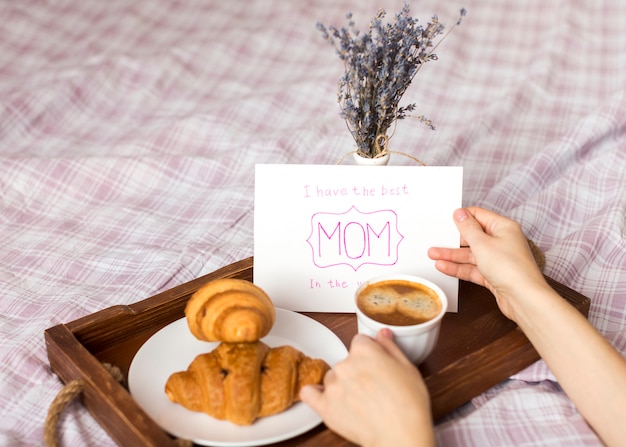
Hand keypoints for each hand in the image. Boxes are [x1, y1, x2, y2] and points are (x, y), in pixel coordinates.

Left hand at [300, 329, 434, 446]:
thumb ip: (390, 347)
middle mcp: (345, 364)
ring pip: (332, 378)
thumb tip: (382, 334)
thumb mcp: (408, 368)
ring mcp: (333, 386)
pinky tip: (327, 398)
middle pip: (346, 360)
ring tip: (359, 401)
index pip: (360, 342)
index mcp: (364, 351)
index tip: (375, 364)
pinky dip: (315, 394)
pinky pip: (309, 393)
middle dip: (357, 370)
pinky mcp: (325, 406)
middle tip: (372, 387)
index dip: (370, 354)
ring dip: (341, 385)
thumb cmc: (409, 405)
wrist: (400, 436)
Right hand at [428, 207, 548, 321]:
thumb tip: (460, 213)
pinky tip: (444, 267)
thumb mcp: (482, 244)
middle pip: (473, 237)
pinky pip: (472, 268)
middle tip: (437, 240)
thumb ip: (468, 228)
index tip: (446, 220)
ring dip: (452, 255)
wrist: (524, 299)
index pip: (479, 216)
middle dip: (453, 240)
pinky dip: (459, 267)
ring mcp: (498, 259)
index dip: (462, 217)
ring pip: (470, 254)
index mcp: (503, 228)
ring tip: (433, 255)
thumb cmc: (511, 269)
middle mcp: (502, 242)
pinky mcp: (493, 275)